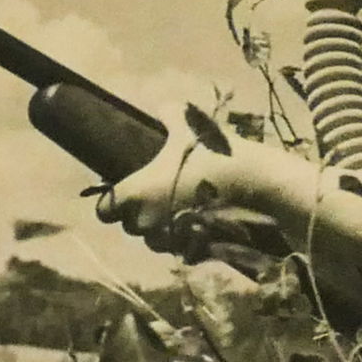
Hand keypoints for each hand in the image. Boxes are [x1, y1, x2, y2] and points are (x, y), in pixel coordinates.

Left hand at [97, 111, 283, 262]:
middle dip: (142, 214)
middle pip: (131, 226)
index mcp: (136, 196)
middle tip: (163, 193)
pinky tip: (205, 222)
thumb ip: (172, 116)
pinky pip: (180, 250)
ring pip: (155, 240)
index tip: (128, 192)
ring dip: (163, 228)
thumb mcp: (191, 128)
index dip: (113, 203)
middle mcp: (146, 224)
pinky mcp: (191, 254)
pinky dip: (187, 240)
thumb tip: (164, 107)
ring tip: (185, 207)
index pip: (104, 211)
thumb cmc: (216, 156)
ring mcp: (169, 243)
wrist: (257, 189)